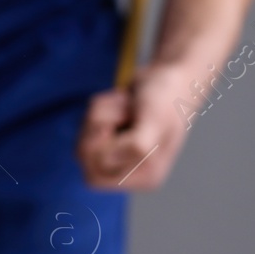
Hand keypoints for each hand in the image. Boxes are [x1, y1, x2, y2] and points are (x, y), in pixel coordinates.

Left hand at [76, 61, 195, 189]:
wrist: (172, 75)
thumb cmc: (167, 99)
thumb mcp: (154, 122)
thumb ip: (135, 146)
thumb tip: (108, 162)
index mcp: (145, 177)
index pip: (94, 178)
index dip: (94, 152)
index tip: (110, 128)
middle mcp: (131, 169)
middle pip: (83, 158)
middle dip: (95, 128)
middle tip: (121, 112)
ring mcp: (118, 152)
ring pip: (82, 138)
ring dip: (100, 114)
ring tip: (126, 105)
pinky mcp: (110, 134)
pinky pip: (86, 123)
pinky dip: (100, 106)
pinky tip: (123, 100)